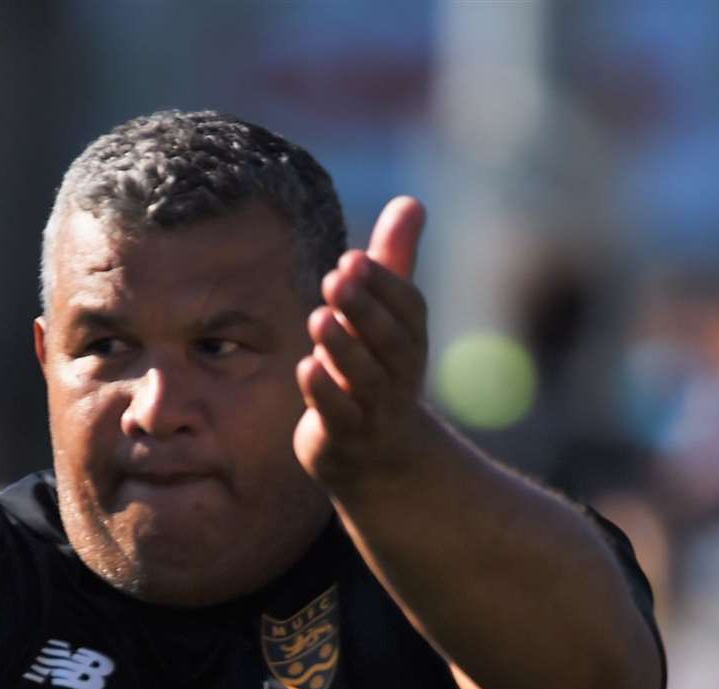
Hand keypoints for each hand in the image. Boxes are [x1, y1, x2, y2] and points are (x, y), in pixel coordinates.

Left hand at [293, 196, 429, 500]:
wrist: (381, 459)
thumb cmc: (379, 371)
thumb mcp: (388, 318)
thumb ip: (395, 262)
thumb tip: (412, 200)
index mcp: (409, 341)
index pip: (408, 310)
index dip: (384, 285)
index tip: (353, 259)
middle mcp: (399, 375)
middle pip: (390, 342)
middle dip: (365, 309)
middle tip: (333, 278)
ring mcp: (375, 409)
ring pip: (365, 379)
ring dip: (343, 348)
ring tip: (318, 318)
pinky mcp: (346, 438)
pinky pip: (339, 416)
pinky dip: (325, 393)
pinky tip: (306, 368)